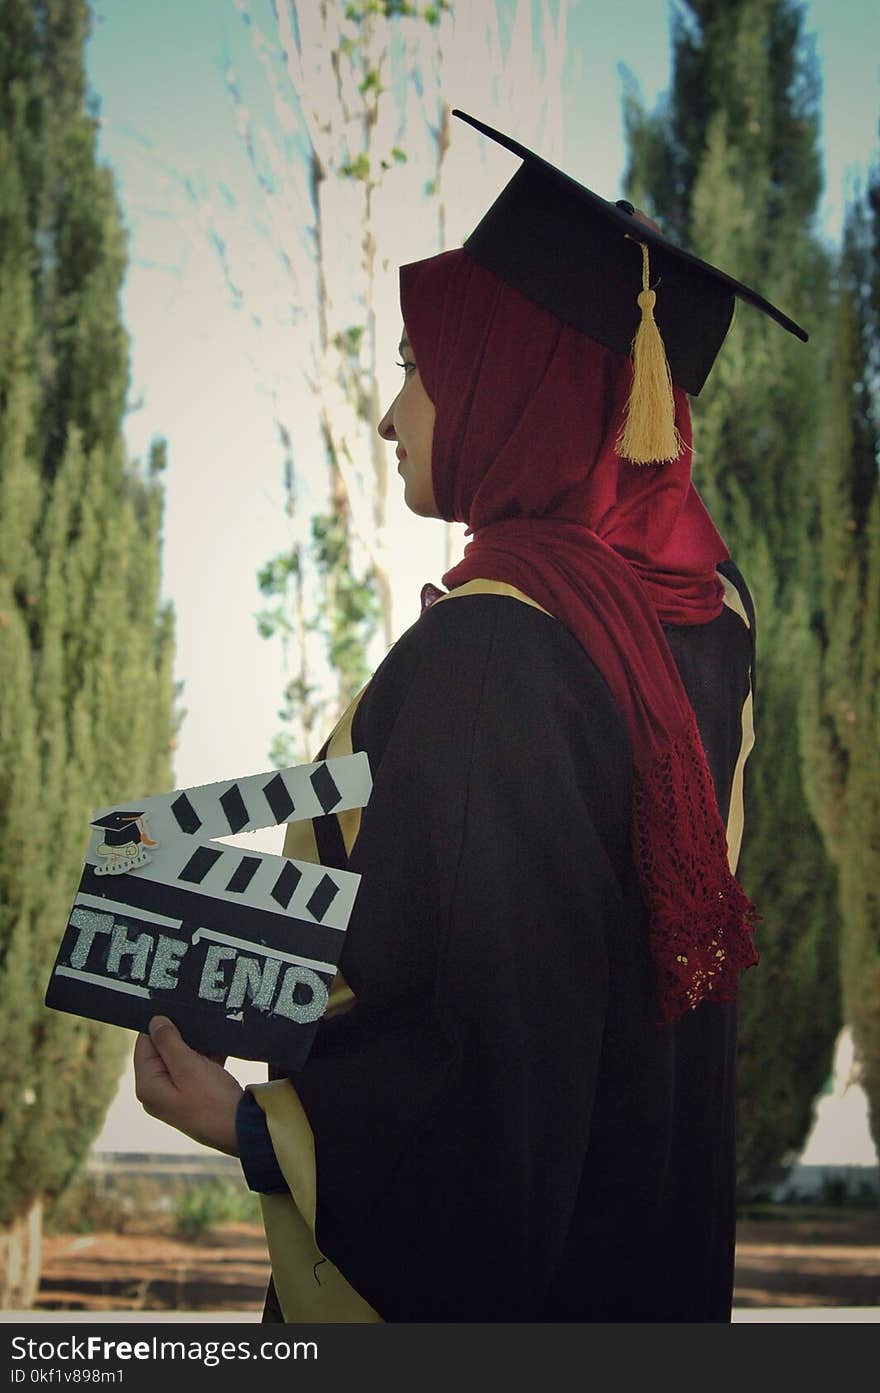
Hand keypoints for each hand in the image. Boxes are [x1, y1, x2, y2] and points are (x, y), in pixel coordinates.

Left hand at [134, 1016, 243, 1155]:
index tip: (178, 1010)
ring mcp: (176, 1094)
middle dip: (182, 1035)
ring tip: (212, 1034)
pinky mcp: (194, 1095)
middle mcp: (158, 1091)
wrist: (242, 1130)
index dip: (160, 1026)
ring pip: (182, 1058)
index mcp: (148, 1086)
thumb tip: (155, 1021)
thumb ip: (169, 1042)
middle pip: (162, 1051)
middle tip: (198, 1021)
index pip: (144, 1044)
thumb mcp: (189, 1066)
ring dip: (197, 1046)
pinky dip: (206, 1058)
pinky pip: (195, 1068)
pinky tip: (221, 1048)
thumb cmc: (213, 1100)